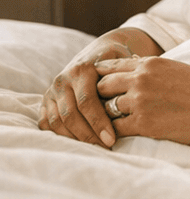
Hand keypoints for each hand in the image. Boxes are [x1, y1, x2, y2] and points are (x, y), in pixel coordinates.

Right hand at [39, 28, 163, 146]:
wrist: (99, 51)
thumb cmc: (117, 61)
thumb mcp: (123, 63)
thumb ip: (125, 80)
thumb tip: (136, 103)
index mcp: (82, 70)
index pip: (87, 102)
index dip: (99, 123)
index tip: (112, 139)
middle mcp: (64, 79)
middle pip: (71, 115)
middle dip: (88, 135)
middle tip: (105, 148)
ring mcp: (52, 91)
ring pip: (58, 121)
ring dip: (75, 138)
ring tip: (94, 148)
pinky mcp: (46, 101)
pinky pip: (47, 123)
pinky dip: (60, 135)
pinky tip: (78, 143)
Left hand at [95, 55, 189, 146]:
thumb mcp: (179, 70)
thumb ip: (156, 71)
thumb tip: (138, 72)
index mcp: (151, 64)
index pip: (111, 66)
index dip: (103, 78)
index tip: (101, 88)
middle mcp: (142, 79)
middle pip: (102, 85)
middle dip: (98, 97)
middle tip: (99, 109)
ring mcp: (140, 101)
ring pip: (104, 108)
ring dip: (105, 118)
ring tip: (104, 127)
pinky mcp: (143, 124)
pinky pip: (114, 129)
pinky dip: (111, 135)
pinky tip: (113, 140)